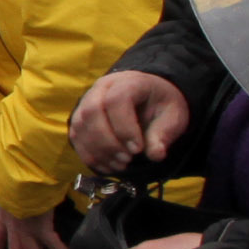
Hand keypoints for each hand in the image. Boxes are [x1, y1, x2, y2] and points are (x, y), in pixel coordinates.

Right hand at [69, 70, 189, 170]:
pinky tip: (108, 166)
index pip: (117, 99)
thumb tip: (155, 155)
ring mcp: (87, 101)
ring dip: (98, 151)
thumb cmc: (160, 105)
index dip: (124, 127)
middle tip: (127, 159)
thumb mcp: (173, 117)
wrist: (148, 97)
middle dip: (108, 142)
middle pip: (92, 111)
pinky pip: (76, 136)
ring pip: (80, 125)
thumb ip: (163, 134)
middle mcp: (102, 88)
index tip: (137, 149)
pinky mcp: (80, 117)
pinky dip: (89, 155)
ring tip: (120, 164)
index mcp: (129, 82)